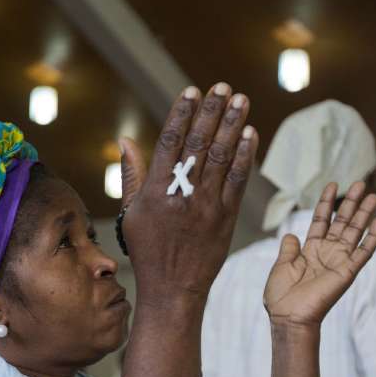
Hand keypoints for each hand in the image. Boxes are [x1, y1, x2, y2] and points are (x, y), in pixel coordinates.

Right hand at [119, 83, 258, 306]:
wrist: (173, 289)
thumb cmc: (148, 250)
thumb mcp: (131, 213)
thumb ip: (132, 175)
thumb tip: (124, 141)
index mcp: (156, 192)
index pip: (170, 143)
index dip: (182, 114)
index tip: (192, 90)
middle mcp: (182, 195)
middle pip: (199, 144)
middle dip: (211, 112)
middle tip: (222, 87)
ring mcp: (207, 206)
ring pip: (221, 157)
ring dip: (232, 125)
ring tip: (241, 100)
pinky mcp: (226, 218)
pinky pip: (238, 181)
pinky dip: (245, 156)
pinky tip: (251, 134)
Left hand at [263, 182, 375, 326]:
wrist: (288, 317)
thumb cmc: (281, 297)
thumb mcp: (281, 267)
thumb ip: (288, 250)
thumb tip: (291, 234)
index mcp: (310, 250)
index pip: (321, 221)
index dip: (327, 203)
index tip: (333, 184)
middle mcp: (327, 253)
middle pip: (342, 222)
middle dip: (351, 202)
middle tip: (360, 183)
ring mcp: (339, 261)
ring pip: (355, 232)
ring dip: (364, 214)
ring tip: (373, 195)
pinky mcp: (348, 271)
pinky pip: (364, 252)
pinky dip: (373, 237)